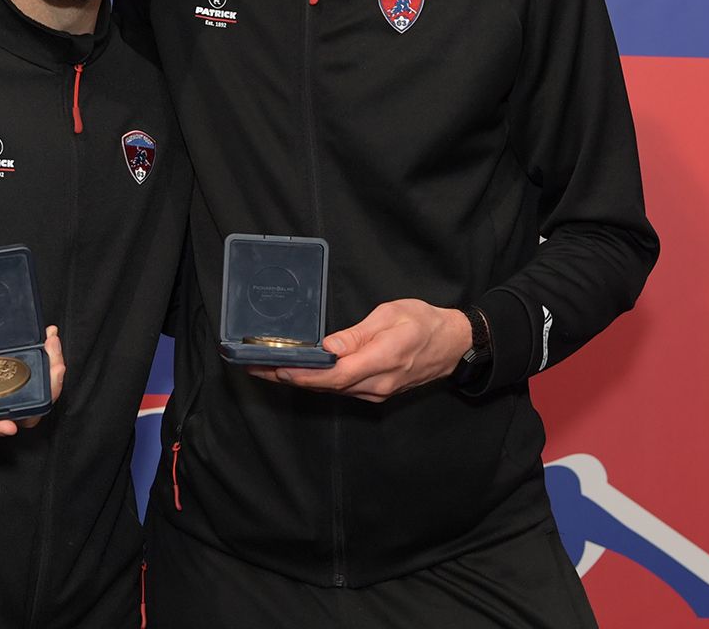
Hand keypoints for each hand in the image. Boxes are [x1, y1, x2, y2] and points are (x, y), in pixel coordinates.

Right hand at [0, 325, 67, 434]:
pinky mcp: (14, 369)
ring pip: (37, 390)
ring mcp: (7, 386)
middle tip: (55, 368)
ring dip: (51, 370)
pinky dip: (46, 354)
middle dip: (46, 392)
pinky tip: (49, 336)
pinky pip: (36, 369)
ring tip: (53, 344)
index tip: (10, 424)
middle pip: (25, 410)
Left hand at [247, 300, 469, 402]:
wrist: (453, 344)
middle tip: (255, 368)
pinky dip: (317, 382)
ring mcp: (377, 392)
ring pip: (332, 390)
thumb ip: (357, 334)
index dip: (304, 375)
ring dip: (299, 381)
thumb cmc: (423, 322)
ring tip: (267, 370)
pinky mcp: (376, 392)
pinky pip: (341, 389)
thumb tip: (328, 348)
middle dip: (289, 378)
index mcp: (382, 360)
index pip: (335, 375)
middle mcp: (378, 384)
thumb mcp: (390, 316)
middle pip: (327, 386)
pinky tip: (297, 373)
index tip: (277, 369)